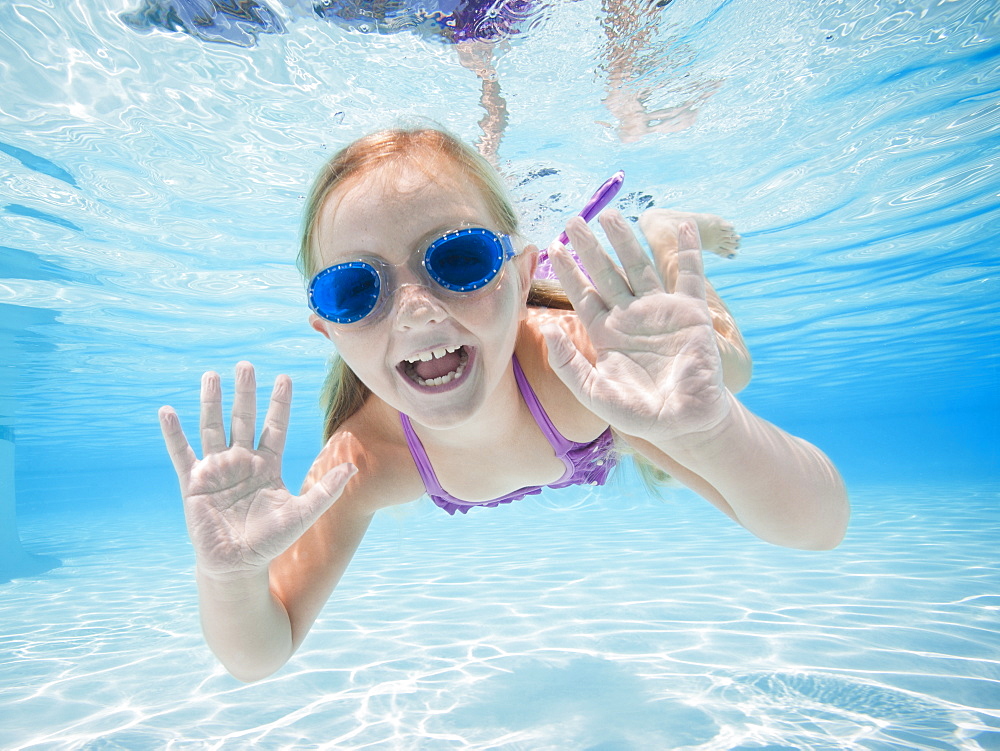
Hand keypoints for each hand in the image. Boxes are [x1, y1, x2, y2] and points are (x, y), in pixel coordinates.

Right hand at [158, 362, 355, 578]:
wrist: (238, 565)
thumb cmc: (270, 540)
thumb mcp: (302, 513)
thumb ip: (326, 490)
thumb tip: (353, 467)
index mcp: (267, 464)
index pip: (275, 427)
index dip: (278, 403)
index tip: (283, 377)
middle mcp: (241, 461)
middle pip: (243, 419)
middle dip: (245, 393)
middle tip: (245, 365)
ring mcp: (216, 469)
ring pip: (213, 427)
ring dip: (211, 402)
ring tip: (211, 375)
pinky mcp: (193, 482)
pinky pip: (182, 453)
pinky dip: (173, 433)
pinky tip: (167, 411)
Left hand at [540, 211, 732, 445]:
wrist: (685, 423)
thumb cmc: (640, 414)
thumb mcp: (594, 392)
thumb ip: (568, 363)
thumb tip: (548, 329)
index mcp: (606, 334)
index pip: (583, 294)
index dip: (569, 271)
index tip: (552, 246)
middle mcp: (631, 317)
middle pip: (607, 273)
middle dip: (590, 247)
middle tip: (574, 220)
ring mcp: (661, 312)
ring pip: (640, 266)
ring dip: (626, 240)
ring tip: (611, 214)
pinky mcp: (690, 313)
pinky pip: (689, 275)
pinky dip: (688, 251)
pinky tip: (684, 225)